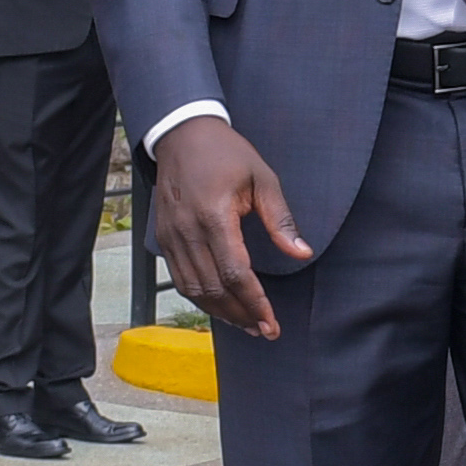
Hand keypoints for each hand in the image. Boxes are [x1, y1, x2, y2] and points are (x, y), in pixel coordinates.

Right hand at [150, 113, 311, 337]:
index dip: (255, 303)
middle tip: (264, 330)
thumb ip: (280, 220)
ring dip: (221, 312)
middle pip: (214, 288)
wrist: (182, 135)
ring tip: (246, 324)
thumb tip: (302, 253)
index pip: (235, 273)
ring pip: (194, 289)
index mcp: (214, 215)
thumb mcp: (262, 178)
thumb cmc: (227, 154)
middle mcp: (188, 231)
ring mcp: (172, 236)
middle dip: (241, 315)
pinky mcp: (164, 239)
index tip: (271, 323)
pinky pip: (181, 279)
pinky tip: (221, 306)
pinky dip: (201, 298)